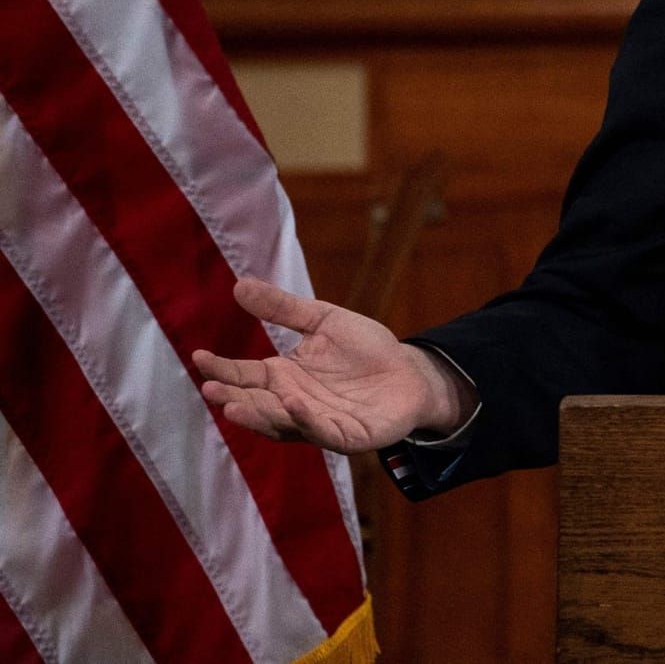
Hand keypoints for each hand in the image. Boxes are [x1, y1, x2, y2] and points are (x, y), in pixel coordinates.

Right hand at [193, 277, 475, 454]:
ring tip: (233, 407)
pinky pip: (322, 432)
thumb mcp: (323, 321)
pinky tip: (293, 403)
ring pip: (280, 423)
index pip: (244, 375)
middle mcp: (293, 403)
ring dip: (257, 417)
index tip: (198, 356)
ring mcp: (317, 423)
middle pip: (255, 403)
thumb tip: (238, 284)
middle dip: (232, 398)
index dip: (221, 368)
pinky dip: (306, 420)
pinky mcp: (347, 436)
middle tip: (209, 389)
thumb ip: (283, 308)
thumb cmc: (365, 349)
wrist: (410, 372)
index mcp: (283, 377)